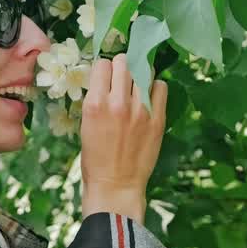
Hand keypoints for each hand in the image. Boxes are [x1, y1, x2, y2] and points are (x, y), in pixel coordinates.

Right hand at [78, 53, 167, 224]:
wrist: (116, 185)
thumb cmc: (95, 159)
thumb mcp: (86, 125)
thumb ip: (96, 100)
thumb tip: (106, 80)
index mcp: (95, 104)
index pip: (102, 65)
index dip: (104, 69)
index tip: (106, 76)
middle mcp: (118, 103)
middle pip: (123, 62)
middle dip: (121, 67)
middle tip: (122, 78)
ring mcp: (140, 110)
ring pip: (144, 71)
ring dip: (139, 75)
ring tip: (136, 86)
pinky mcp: (158, 119)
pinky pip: (160, 87)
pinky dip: (155, 87)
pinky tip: (149, 96)